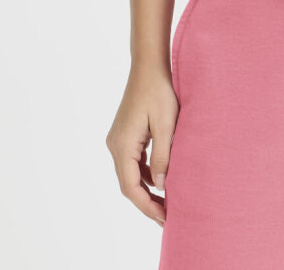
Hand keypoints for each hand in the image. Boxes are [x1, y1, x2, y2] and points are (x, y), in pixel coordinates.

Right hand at [105, 63, 178, 227]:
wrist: (149, 65)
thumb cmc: (159, 91)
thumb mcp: (166, 125)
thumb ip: (163, 157)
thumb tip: (162, 186)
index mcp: (123, 145)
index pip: (131, 187)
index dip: (147, 206)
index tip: (164, 217)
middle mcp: (115, 145)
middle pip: (129, 183)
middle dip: (147, 201)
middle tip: (168, 216)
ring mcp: (119, 139)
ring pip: (131, 173)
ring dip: (147, 188)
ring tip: (167, 202)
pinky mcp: (126, 134)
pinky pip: (134, 161)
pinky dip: (146, 173)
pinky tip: (162, 178)